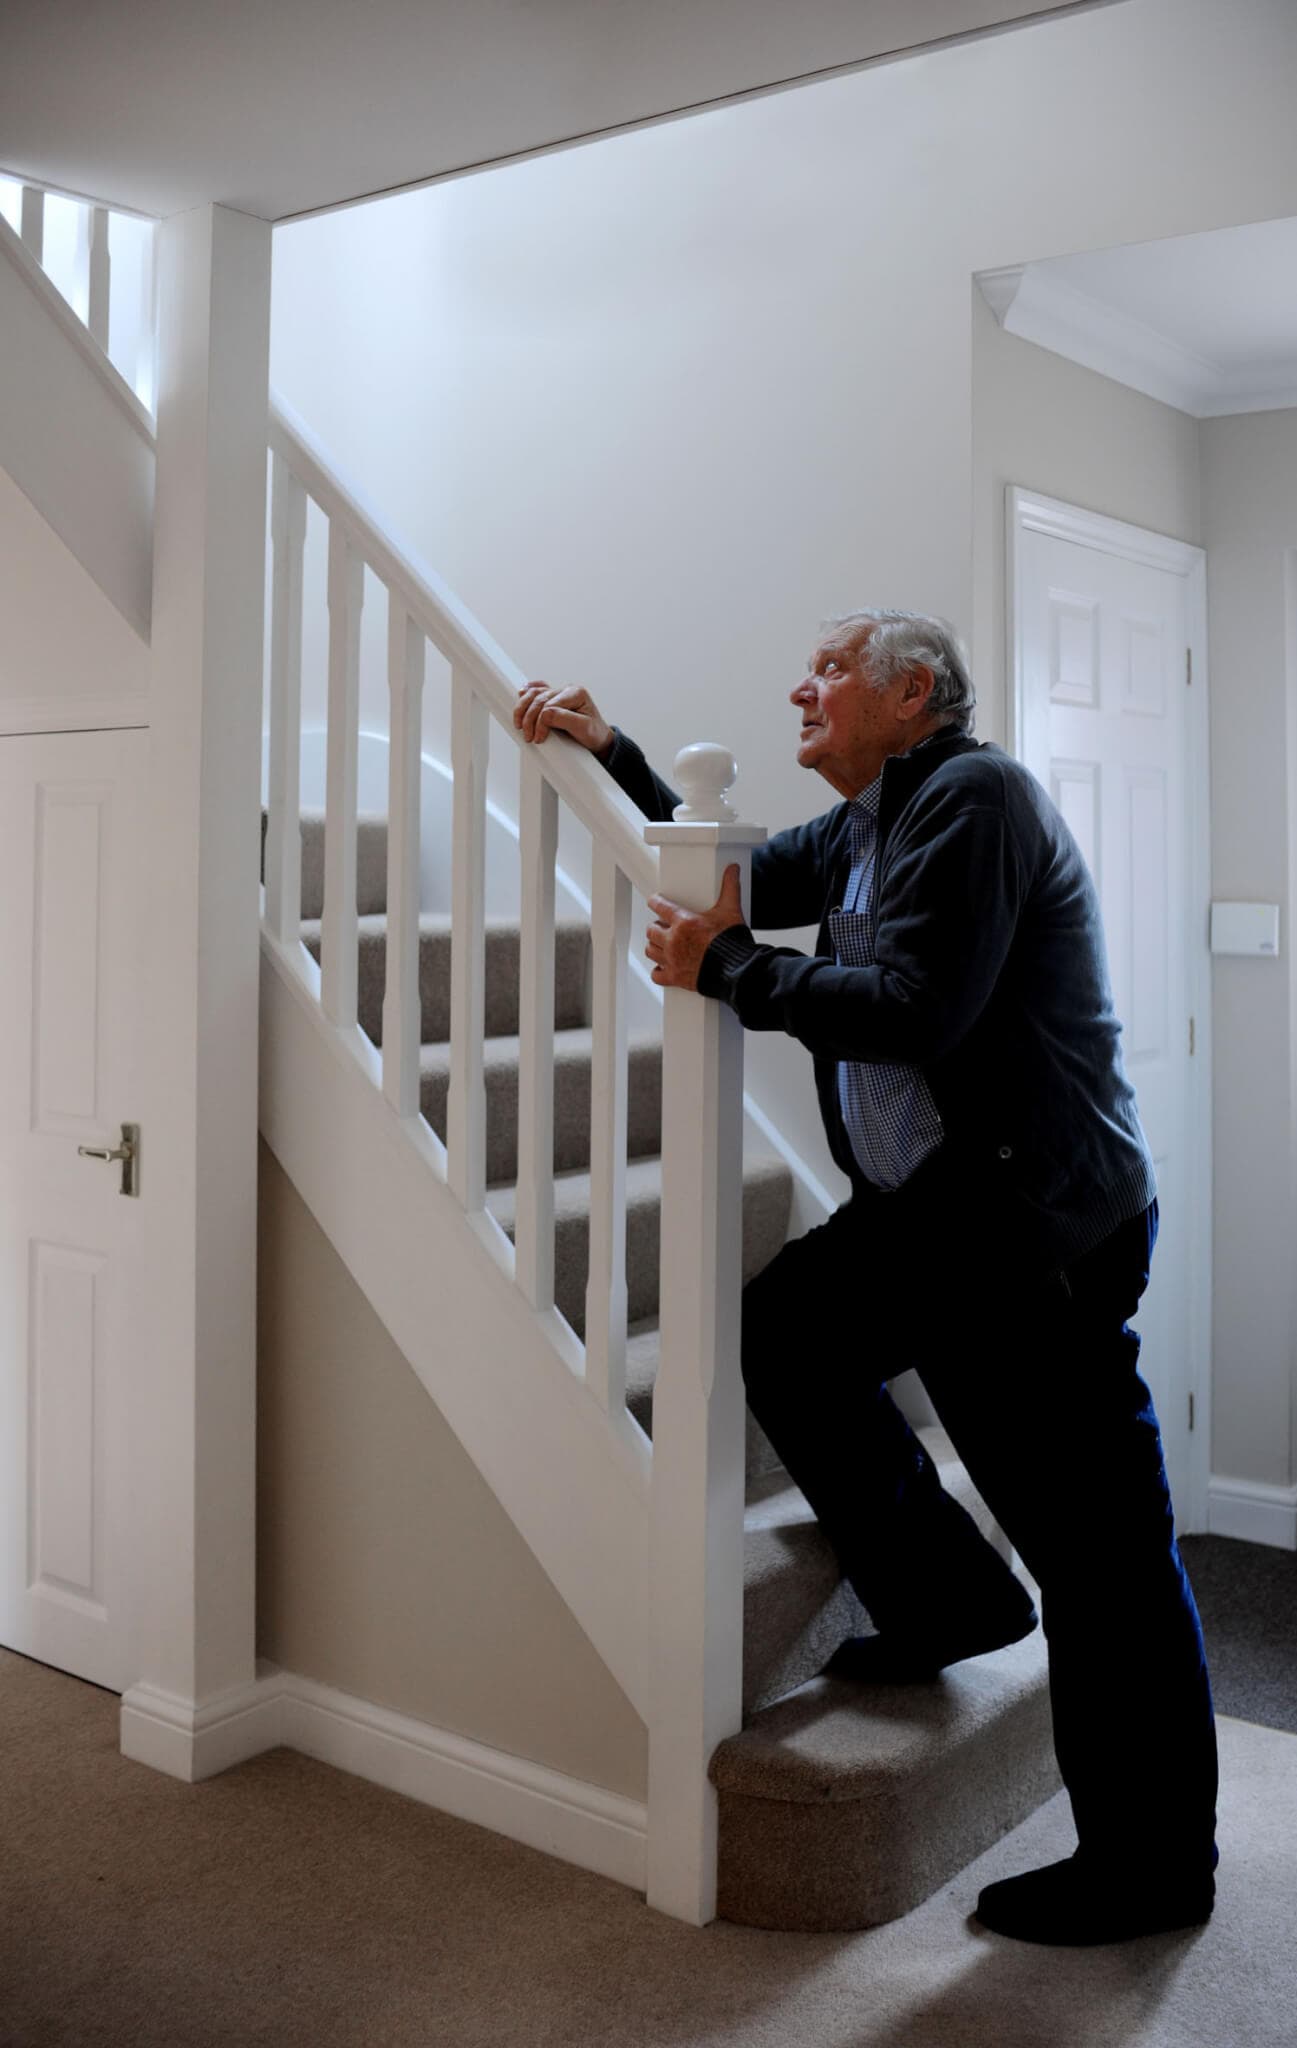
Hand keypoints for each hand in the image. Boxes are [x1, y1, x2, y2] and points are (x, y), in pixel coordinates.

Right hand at [514, 681, 613, 759]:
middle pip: (539, 699)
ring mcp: (558, 693)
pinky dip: (526, 694)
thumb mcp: (584, 728)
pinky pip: (535, 691)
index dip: (540, 722)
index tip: (538, 738)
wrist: (597, 740)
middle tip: (529, 737)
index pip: (550, 704)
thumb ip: (565, 719)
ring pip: (534, 693)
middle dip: (529, 719)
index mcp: (576, 693)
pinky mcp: (552, 699)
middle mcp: (566, 690)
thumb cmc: (593, 734)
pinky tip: (520, 696)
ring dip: (522, 708)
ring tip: (519, 725)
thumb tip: (544, 714)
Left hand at [646, 864, 745, 991]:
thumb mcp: (731, 910)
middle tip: (663, 926)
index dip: (655, 901)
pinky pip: (656, 975)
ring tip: (661, 944)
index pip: (660, 906)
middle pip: (652, 930)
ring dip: (654, 946)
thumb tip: (733, 870)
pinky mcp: (675, 977)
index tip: (654, 901)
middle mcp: (673, 940)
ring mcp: (672, 960)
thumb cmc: (732, 942)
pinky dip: (658, 971)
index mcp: (684, 922)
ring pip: (650, 950)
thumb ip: (730, 887)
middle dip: (656, 926)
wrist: (737, 970)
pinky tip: (664, 967)